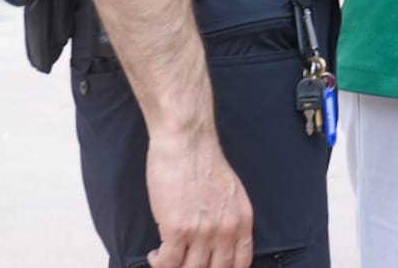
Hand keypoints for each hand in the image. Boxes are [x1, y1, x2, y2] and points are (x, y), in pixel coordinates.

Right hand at [146, 127, 252, 267]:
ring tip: (167, 259)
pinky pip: (168, 263)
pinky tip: (156, 254)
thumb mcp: (231, 193)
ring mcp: (203, 232)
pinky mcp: (178, 229)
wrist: (187, 141)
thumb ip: (229, 219)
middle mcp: (226, 229)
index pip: (240, 263)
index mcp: (242, 220)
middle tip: (184, 264)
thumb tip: (219, 242)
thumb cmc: (203, 161)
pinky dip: (159, 263)